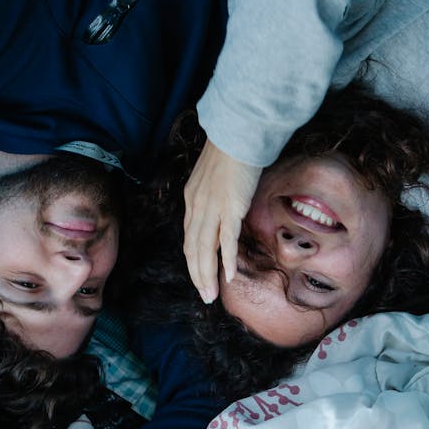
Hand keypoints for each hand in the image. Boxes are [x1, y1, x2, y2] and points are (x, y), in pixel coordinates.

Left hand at [183, 138, 261, 303]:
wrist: (238, 132)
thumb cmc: (231, 149)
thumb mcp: (216, 175)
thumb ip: (215, 193)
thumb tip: (224, 205)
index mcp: (192, 198)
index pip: (190, 237)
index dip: (194, 260)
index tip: (200, 277)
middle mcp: (197, 206)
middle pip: (194, 249)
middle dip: (197, 275)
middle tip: (204, 296)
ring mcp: (213, 208)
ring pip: (205, 249)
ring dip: (207, 275)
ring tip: (211, 294)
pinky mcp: (230, 207)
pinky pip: (226, 239)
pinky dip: (226, 260)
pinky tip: (228, 276)